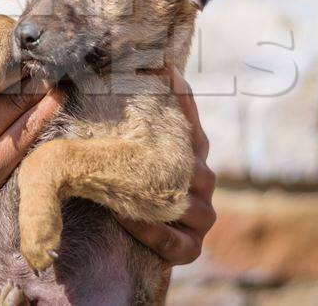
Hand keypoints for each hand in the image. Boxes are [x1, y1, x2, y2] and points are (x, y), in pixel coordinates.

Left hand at [117, 65, 216, 264]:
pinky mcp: (189, 248)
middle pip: (195, 165)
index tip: (164, 70)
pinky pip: (177, 242)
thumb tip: (131, 68)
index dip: (179, 97)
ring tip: (123, 187)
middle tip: (134, 145)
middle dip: (168, 156)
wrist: (117, 236)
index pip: (188, 120)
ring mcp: (199, 215)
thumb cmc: (118, 179)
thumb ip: (126, 111)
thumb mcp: (117, 143)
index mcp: (188, 150)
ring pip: (192, 205)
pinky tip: (126, 217)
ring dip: (158, 197)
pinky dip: (153, 230)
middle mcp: (200, 179)